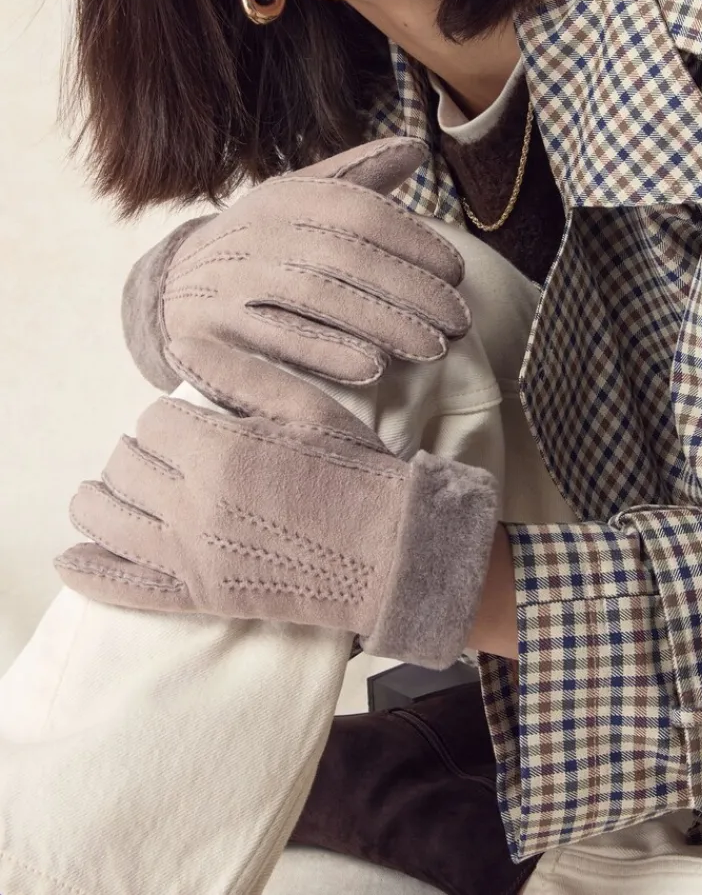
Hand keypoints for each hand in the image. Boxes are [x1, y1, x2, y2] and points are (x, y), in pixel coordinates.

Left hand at [54, 396, 498, 669]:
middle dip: (138, 455)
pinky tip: (74, 556)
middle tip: (164, 458)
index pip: (153, 422)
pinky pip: (121, 586)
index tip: (192, 427)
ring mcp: (192, 556)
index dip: (170, 420)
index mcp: (221, 449)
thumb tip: (179, 342)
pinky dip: (89, 570)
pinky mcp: (197, 596)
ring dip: (102, 499)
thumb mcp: (305, 407)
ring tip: (112, 493)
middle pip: (124, 466)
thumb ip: (237, 374)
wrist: (390, 551)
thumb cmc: (355, 471)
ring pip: (106, 518)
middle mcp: (195, 503)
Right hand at [123, 137, 471, 418]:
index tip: (458, 272)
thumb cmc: (263, 248)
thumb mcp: (300, 202)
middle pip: (342, 257)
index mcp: (284, 200)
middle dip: (409, 290)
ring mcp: (229, 285)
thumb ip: (358, 177)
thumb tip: (416, 147)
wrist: (171, 292)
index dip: (412, 240)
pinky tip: (372, 370)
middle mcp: (255, 235)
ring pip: (313, 299)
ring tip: (431, 347)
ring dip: (379, 323)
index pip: (356, 212)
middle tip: (458, 322)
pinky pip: (273, 345)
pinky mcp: (211, 335)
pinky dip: (325, 356)